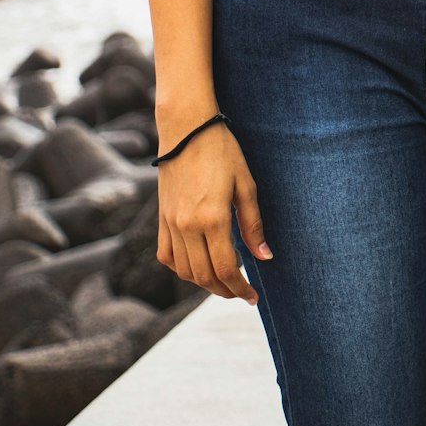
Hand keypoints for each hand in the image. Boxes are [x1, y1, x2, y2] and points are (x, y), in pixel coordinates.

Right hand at [155, 121, 271, 303]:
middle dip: (225, 291)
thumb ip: (253, 224)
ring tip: (224, 280)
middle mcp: (188, 226)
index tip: (253, 298)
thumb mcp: (246, 184)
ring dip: (204, 283)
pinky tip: (197, 266)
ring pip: (185, 271)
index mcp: (213, 218)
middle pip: (205, 276)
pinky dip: (182, 269)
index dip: (240, 289)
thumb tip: (264, 257)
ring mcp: (171, 223)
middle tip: (242, 292)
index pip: (226, 270)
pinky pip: (167, 256)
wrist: (187, 128)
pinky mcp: (161, 218)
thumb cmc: (222, 151)